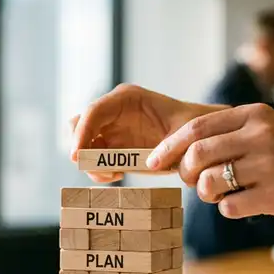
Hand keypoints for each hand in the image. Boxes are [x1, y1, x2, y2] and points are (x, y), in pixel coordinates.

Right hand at [69, 85, 224, 182]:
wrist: (196, 137)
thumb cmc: (192, 128)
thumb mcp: (185, 132)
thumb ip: (170, 144)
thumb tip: (151, 162)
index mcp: (127, 98)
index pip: (94, 112)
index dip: (82, 133)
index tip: (76, 156)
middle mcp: (113, 111)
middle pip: (79, 125)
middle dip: (81, 148)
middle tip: (99, 170)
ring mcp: (111, 129)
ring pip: (82, 143)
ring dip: (90, 162)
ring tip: (113, 175)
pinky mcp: (112, 146)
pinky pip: (93, 158)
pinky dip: (98, 169)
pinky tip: (118, 175)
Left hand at [146, 103, 273, 225]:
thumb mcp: (268, 134)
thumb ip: (229, 138)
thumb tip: (178, 156)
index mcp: (255, 114)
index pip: (196, 128)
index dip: (168, 147)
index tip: (153, 162)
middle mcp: (260, 134)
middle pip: (196, 155)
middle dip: (185, 173)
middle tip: (193, 183)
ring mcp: (269, 164)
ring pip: (208, 183)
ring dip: (207, 194)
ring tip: (224, 193)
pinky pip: (229, 207)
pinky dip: (229, 210)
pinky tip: (247, 204)